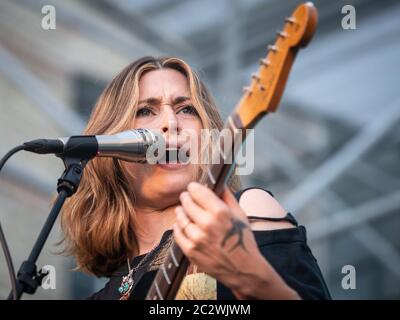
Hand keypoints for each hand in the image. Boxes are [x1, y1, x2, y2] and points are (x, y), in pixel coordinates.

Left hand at [173, 182, 272, 297]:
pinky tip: (182, 224)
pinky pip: (177, 233)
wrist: (243, 269)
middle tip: (186, 197)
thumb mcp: (240, 215)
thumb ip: (227, 197)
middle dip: (186, 197)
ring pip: (180, 218)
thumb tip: (219, 183)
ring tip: (182, 210)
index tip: (192, 187)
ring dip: (180, 211)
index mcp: (220, 213)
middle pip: (187, 203)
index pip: (198, 192)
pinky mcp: (191, 251)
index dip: (193, 188)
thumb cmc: (243, 241)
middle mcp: (207, 224)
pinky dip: (178, 226)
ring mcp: (197, 239)